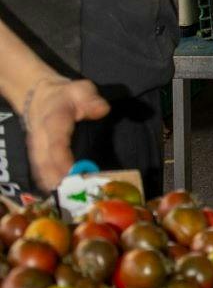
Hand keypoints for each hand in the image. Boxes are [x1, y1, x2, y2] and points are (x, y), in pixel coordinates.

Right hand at [18, 75, 107, 190]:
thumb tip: (102, 110)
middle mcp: (40, 139)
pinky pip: (39, 171)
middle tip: (74, 193)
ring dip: (52, 184)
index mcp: (53, 122)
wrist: (39, 97)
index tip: (71, 173)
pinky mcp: (36, 155)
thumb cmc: (66, 96)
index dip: (62, 159)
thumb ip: (91, 100)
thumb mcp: (81, 89)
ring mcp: (36, 149)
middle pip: (45, 162)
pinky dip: (47, 183)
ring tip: (68, 198)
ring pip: (40, 170)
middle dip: (57, 179)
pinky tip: (59, 194)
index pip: (56, 143)